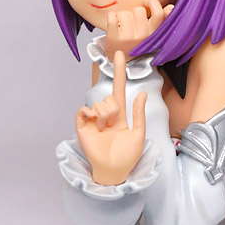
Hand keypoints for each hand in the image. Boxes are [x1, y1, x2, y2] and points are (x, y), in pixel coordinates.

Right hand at [76, 51, 147, 184]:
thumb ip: (139, 113)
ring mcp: (93, 120)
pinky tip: (95, 124)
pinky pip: (83, 111)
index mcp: (120, 115)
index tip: (119, 54)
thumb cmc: (128, 155)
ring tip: (106, 129)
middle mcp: (106, 115)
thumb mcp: (139, 133)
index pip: (119, 88)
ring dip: (105, 115)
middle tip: (114, 124)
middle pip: (110, 97)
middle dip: (114, 109)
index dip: (119, 71)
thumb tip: (141, 93)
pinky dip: (90, 114)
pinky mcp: (82, 126)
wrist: (114, 170)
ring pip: (100, 104)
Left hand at [103, 0, 173, 58]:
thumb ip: (164, 20)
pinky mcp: (113, 37)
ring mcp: (128, 37)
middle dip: (133, 12)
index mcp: (154, 34)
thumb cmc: (137, 41)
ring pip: (125, 12)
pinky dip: (111, 17)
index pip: (158, 13)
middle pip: (139, 10)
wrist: (119, 57)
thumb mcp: (153, 33)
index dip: (152, 3)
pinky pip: (112, 16)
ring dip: (122, 15)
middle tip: (131, 21)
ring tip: (122, 25)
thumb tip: (171, 7)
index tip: (146, 2)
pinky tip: (114, 24)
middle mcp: (143, 37)